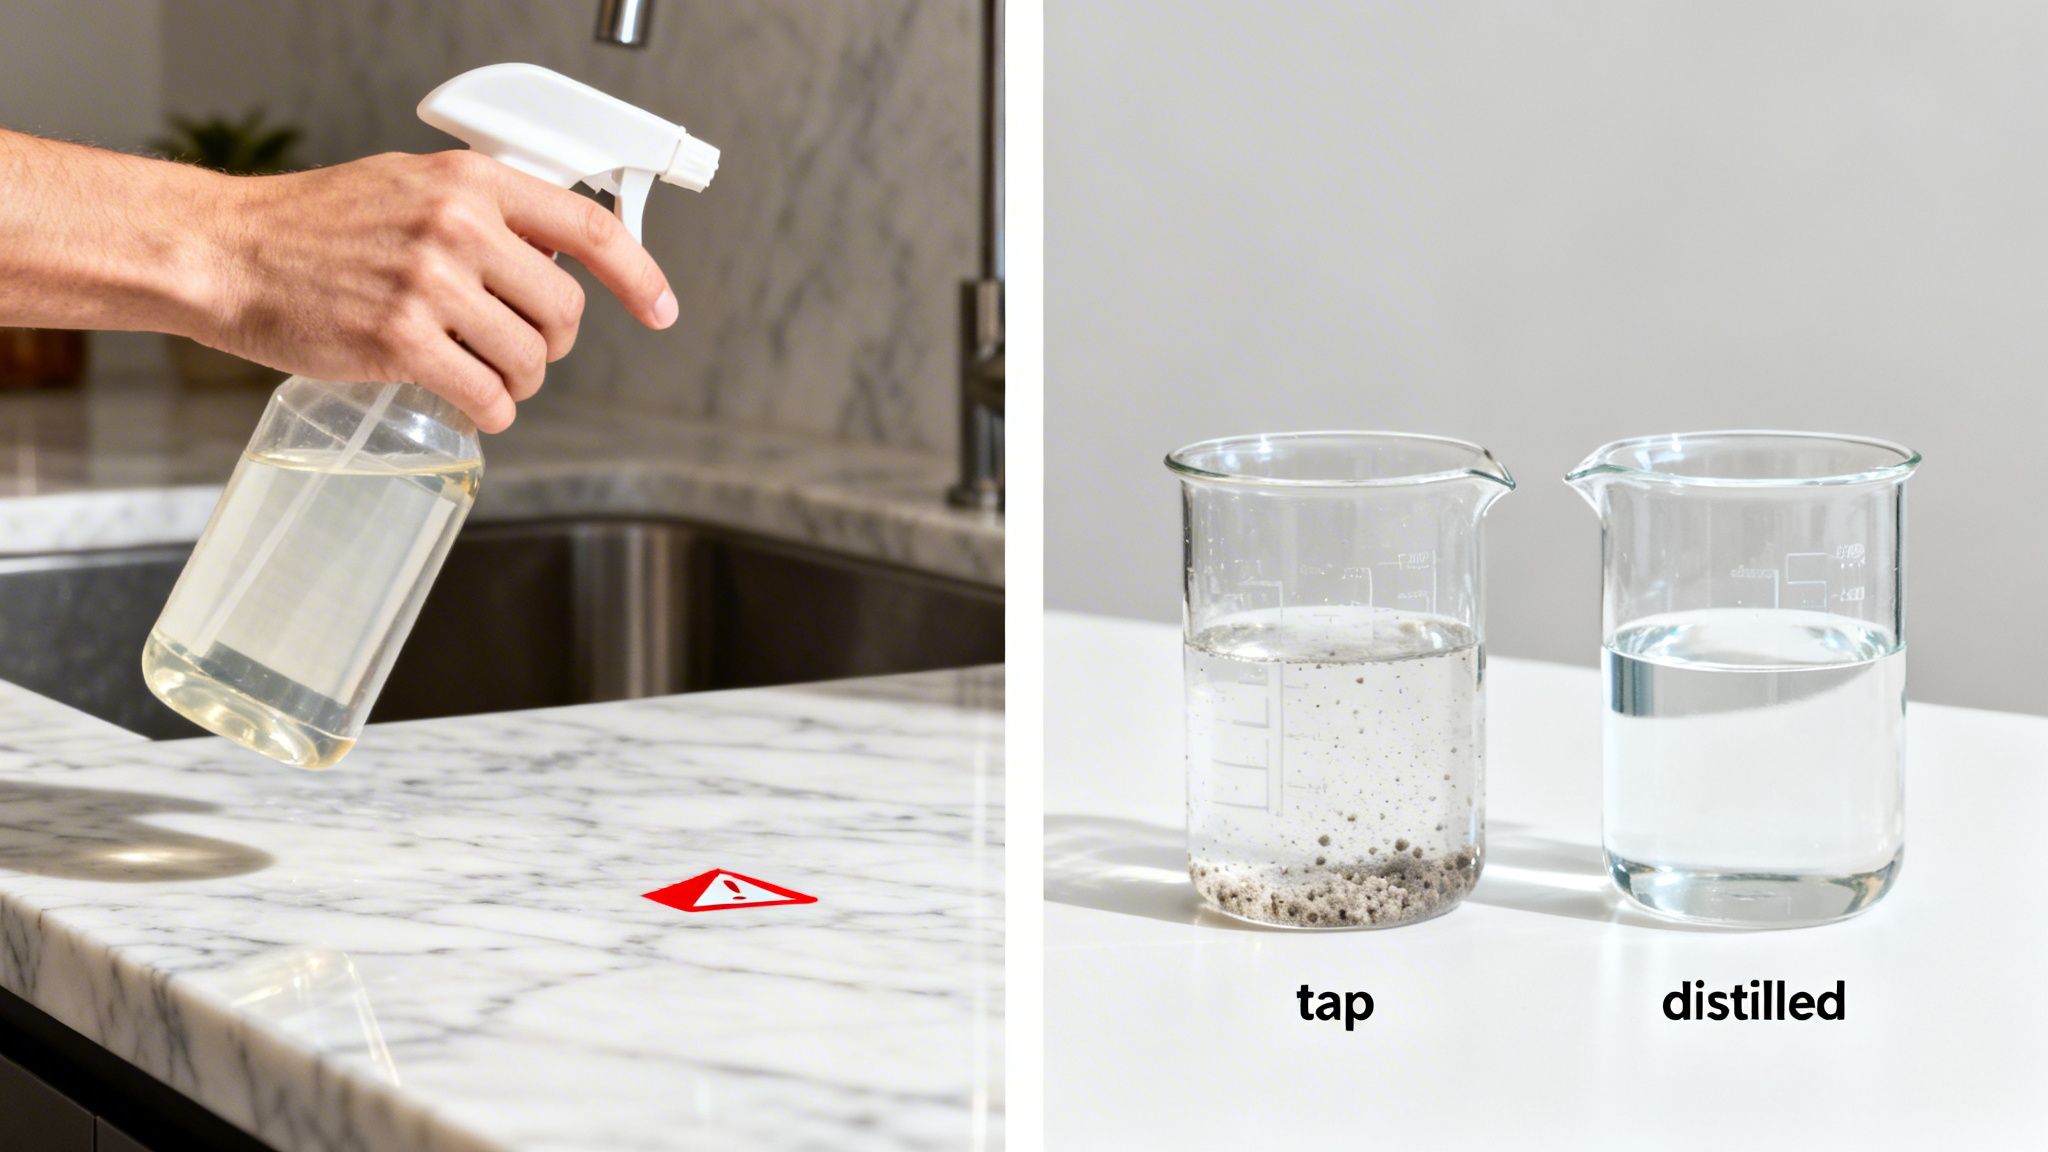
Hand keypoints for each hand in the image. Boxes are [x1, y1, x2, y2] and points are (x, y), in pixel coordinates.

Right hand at [197, 151, 676, 431]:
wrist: (229, 252)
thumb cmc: (317, 225)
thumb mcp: (413, 186)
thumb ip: (487, 212)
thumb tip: (560, 250)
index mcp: (470, 181)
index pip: (590, 229)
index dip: (640, 275)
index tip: (660, 308)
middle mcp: (459, 227)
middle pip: (565, 310)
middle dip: (553, 343)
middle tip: (520, 347)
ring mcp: (430, 285)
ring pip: (530, 360)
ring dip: (519, 382)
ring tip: (485, 373)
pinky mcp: (400, 341)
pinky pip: (488, 397)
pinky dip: (493, 412)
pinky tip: (475, 403)